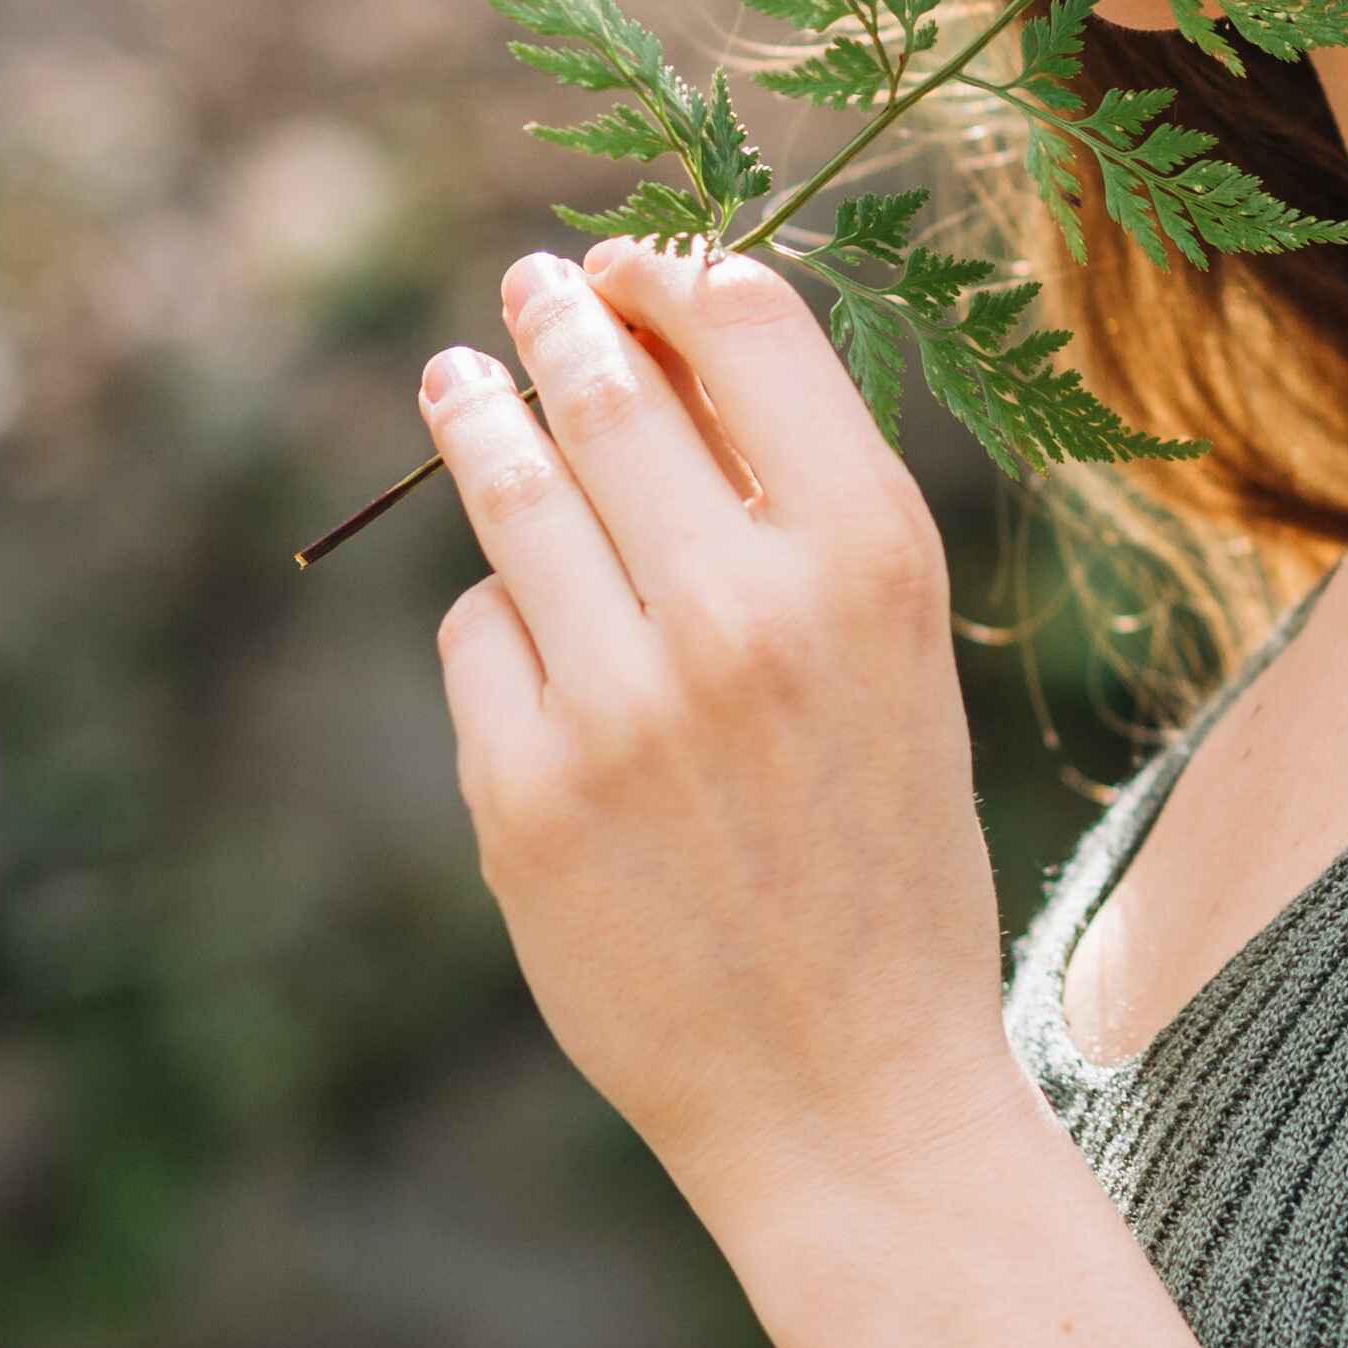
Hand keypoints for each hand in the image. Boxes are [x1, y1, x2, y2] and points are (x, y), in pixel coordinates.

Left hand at [419, 235, 1023, 1217]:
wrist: (848, 1087)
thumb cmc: (880, 852)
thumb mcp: (891, 656)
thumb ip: (796, 507)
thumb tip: (669, 336)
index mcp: (870, 559)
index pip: (746, 321)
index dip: (673, 269)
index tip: (631, 260)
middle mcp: (745, 610)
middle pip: (609, 388)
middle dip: (556, 317)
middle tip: (528, 285)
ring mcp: (621, 703)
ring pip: (514, 493)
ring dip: (477, 412)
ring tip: (456, 377)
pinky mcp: (524, 793)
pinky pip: (479, 638)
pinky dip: (501, 628)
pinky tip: (538, 650)